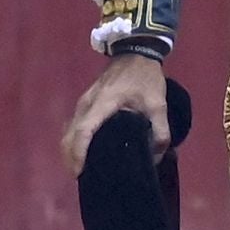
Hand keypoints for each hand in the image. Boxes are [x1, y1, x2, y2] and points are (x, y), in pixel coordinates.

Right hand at [62, 52, 169, 176]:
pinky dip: (74, 141)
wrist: (135, 52)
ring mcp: (83, 102)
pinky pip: (73, 125)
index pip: (84, 131)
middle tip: (82, 177)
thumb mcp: (158, 103)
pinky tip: (85, 151)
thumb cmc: (145, 77)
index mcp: (102, 104)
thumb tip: (156, 157)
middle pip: (69, 135)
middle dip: (71, 158)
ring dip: (71, 150)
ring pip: (68, 131)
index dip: (79, 153)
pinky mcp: (85, 102)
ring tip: (83, 168)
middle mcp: (86, 104)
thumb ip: (160, 131)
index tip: (80, 171)